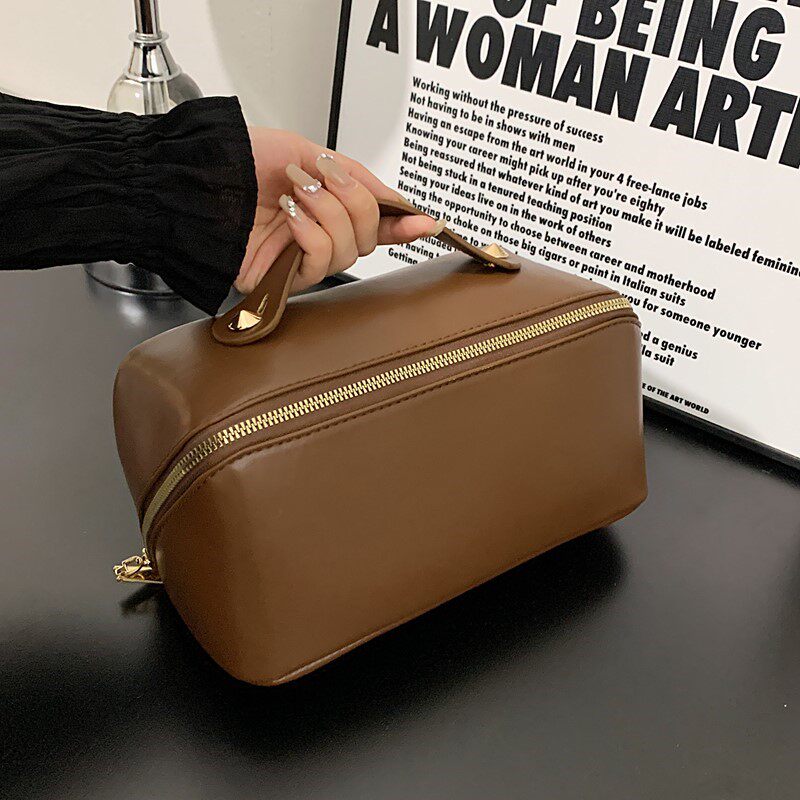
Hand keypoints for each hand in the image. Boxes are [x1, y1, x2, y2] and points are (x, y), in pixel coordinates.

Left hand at [235, 129, 442, 294]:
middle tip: (328, 178)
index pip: (375, 224)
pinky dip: (311, 233)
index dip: (403, 224)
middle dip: (356, 202)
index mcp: (325, 206)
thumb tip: (395, 199)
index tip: (427, 222)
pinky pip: (320, 261)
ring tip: (301, 191)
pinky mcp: (284, 279)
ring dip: (330, 213)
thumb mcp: (306, 150)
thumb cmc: (238, 161)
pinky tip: (291, 215)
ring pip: (349, 250)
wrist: (196, 177)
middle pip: (368, 235)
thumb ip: (355, 175)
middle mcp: (317, 235)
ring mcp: (301, 258)